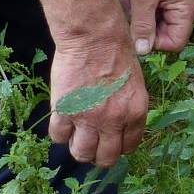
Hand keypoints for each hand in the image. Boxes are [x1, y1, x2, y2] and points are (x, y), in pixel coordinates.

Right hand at [48, 24, 149, 167]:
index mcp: (135, 112)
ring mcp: (88, 117)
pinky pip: (59, 135)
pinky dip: (60, 132)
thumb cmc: (117, 52)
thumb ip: (128, 109)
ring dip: (78, 147)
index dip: (118, 147)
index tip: (110, 141)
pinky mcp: (65, 110)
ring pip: (81, 153)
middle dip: (98, 155)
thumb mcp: (135, 83)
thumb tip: (118, 128)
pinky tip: (63, 120)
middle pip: (105, 157)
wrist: (94, 36)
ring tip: (76, 136)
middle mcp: (114, 120)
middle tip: (92, 144)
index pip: (128, 147)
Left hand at [123, 0, 193, 54]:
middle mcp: (183, 10)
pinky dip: (139, 10)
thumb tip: (142, 51)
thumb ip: (143, 25)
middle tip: (131, 14)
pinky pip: (152, 14)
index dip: (154, 42)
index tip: (137, 29)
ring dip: (140, 19)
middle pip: (164, 36)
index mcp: (185, 11)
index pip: (174, 44)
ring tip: (129, 3)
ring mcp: (173, 4)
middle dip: (144, 29)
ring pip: (155, 25)